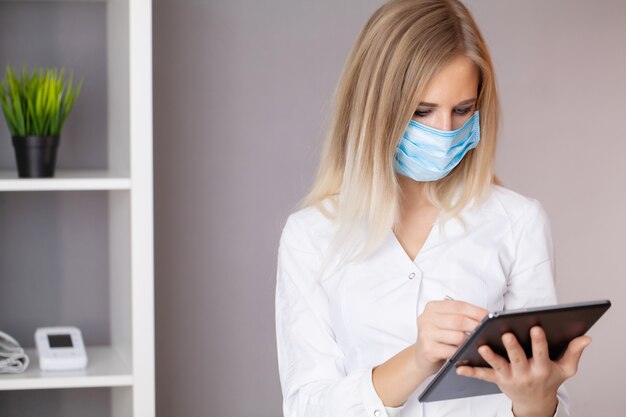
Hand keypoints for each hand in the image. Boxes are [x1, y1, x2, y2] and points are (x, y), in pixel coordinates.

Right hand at [414, 300, 487, 374]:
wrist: (420, 355)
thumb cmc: (437, 337)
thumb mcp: (444, 321)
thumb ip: (459, 316)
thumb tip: (484, 316)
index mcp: (432, 307)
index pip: (459, 306)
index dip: (476, 311)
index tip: (489, 316)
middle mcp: (427, 318)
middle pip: (459, 320)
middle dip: (476, 326)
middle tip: (487, 331)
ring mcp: (426, 334)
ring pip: (458, 336)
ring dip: (470, 341)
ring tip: (477, 343)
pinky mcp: (429, 349)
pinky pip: (452, 351)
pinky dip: (462, 352)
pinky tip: (466, 353)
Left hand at [456, 326, 591, 416]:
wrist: (536, 402)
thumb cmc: (549, 379)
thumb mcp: (565, 369)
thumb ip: (574, 352)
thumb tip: (586, 337)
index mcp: (542, 367)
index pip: (541, 352)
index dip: (539, 341)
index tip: (536, 327)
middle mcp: (526, 373)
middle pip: (518, 358)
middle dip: (513, 347)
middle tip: (506, 333)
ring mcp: (511, 377)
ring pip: (499, 366)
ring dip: (490, 357)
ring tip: (481, 347)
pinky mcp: (498, 381)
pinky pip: (483, 376)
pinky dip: (471, 371)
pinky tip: (459, 366)